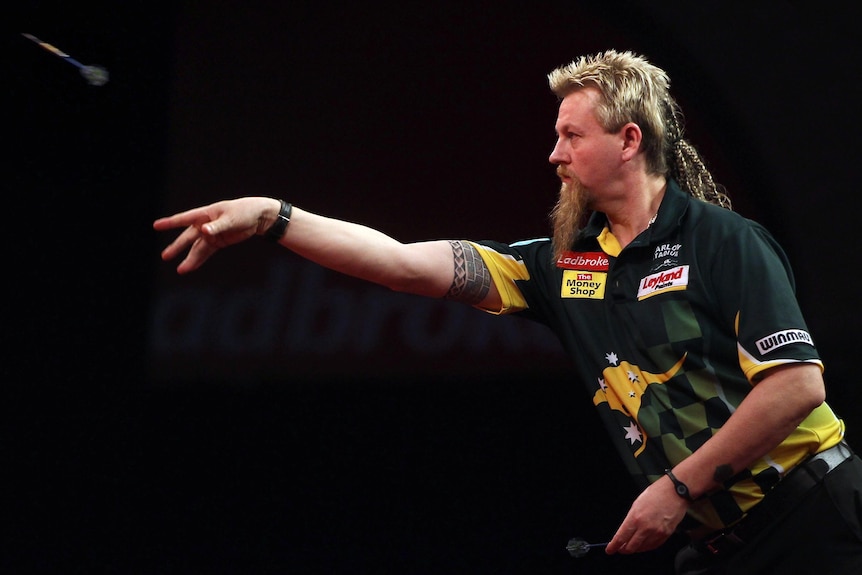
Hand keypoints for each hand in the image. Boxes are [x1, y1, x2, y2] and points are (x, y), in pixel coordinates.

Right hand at [153, 197, 279, 273]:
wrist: (258, 217)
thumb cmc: (244, 212)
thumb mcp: (231, 219)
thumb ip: (217, 226)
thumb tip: (203, 231)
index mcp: (205, 214)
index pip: (185, 219)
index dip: (170, 222)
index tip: (156, 225)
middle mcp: (205, 224)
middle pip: (188, 237)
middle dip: (177, 247)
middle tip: (165, 256)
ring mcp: (211, 234)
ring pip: (197, 248)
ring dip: (189, 258)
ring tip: (181, 270)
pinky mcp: (218, 241)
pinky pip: (206, 252)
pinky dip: (199, 259)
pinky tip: (191, 267)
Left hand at [605, 474, 687, 554]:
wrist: (674, 492)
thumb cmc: (656, 494)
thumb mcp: (636, 504)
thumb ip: (630, 519)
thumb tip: (625, 531)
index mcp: (635, 518)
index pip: (621, 537)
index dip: (613, 546)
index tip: (610, 549)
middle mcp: (645, 527)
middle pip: (631, 547)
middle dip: (623, 549)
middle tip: (620, 548)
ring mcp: (656, 532)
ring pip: (642, 548)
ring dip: (635, 549)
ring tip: (631, 546)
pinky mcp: (666, 535)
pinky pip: (653, 546)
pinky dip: (646, 547)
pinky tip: (643, 545)